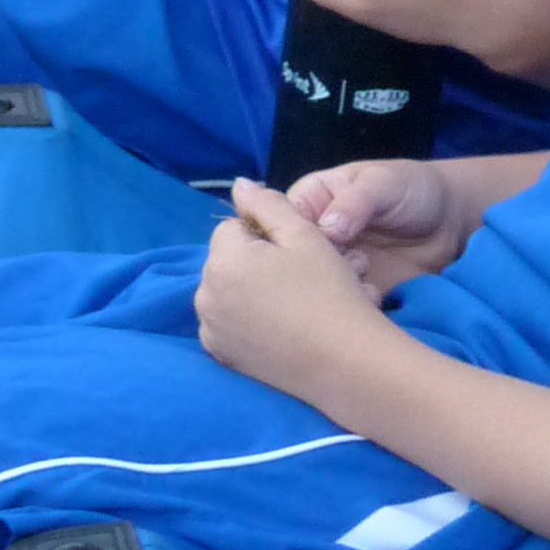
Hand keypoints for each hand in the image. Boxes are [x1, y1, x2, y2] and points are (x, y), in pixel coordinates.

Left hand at [195, 177, 393, 402]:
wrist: (345, 364)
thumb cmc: (329, 293)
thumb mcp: (305, 236)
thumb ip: (268, 204)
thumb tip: (239, 186)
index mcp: (223, 261)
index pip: (232, 228)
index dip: (266, 235)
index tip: (296, 254)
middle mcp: (205, 295)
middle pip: (226, 261)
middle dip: (254, 263)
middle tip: (299, 279)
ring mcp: (210, 329)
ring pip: (226, 291)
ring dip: (249, 290)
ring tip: (292, 305)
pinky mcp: (220, 355)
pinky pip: (226, 323)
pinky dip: (245, 320)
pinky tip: (278, 328)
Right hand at [288, 155, 475, 294]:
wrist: (450, 221)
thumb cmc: (412, 189)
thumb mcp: (384, 184)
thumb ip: (355, 202)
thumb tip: (329, 230)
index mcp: (309, 201)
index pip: (278, 222)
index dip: (288, 238)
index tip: (318, 245)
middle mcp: (312, 238)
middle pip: (289, 261)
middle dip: (312, 266)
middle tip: (350, 259)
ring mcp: (329, 269)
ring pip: (311, 288)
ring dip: (335, 285)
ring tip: (364, 271)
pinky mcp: (349, 293)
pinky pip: (339, 306)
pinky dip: (353, 304)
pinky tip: (372, 294)